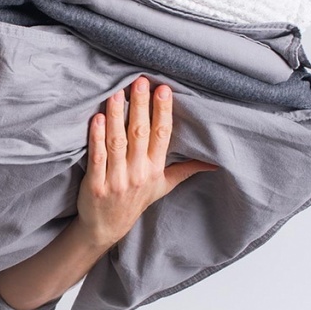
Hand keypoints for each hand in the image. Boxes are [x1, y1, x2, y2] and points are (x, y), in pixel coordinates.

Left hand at [76, 77, 216, 247]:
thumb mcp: (163, 187)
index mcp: (154, 170)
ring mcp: (116, 179)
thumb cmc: (134, 202)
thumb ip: (185, 170)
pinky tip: (97, 118)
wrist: (106, 228)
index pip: (162, 136)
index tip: (163, 89)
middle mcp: (138, 173)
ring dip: (118, 116)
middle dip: (141, 106)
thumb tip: (214, 162)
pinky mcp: (96, 184)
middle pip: (141, 134)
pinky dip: (97, 137)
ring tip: (118, 93)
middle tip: (140, 81)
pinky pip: (98, 156)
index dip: (162, 111)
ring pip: (118, 142)